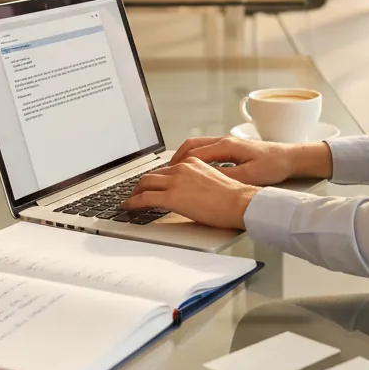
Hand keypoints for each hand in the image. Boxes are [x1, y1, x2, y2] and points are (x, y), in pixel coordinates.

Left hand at [122, 157, 257, 229]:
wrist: (239, 203)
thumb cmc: (233, 197)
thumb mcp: (213, 180)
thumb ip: (197, 181)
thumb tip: (190, 192)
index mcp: (193, 163)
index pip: (167, 168)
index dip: (156, 177)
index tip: (152, 183)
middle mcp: (182, 168)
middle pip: (153, 174)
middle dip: (142, 183)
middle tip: (137, 191)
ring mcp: (176, 181)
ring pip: (146, 183)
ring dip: (135, 192)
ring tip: (131, 199)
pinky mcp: (172, 197)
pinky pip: (145, 198)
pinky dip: (133, 202)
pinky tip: (128, 206)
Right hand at [167, 135, 332, 186]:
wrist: (290, 157)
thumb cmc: (274, 165)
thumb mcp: (250, 175)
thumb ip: (227, 177)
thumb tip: (207, 180)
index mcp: (226, 146)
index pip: (193, 154)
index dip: (177, 166)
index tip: (167, 175)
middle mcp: (224, 141)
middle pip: (191, 146)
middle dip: (175, 159)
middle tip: (163, 173)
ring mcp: (227, 143)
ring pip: (197, 146)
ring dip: (183, 157)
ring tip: (173, 171)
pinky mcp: (231, 148)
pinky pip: (205, 149)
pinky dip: (194, 157)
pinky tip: (193, 169)